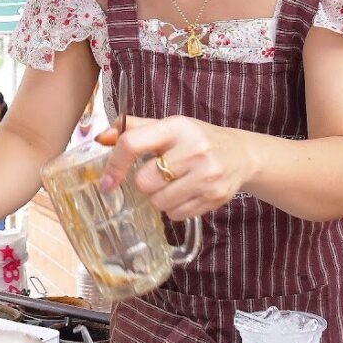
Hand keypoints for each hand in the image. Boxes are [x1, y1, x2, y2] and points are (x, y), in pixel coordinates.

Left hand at [96, 116, 253, 220]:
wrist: (240, 155)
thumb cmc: (198, 139)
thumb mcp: (170, 127)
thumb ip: (135, 130)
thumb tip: (102, 138)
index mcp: (177, 127)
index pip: (133, 144)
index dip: (115, 164)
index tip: (107, 182)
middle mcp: (194, 150)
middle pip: (144, 181)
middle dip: (145, 182)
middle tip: (159, 174)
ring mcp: (207, 176)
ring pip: (158, 202)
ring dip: (159, 197)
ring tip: (174, 184)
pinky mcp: (214, 197)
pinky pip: (175, 215)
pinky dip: (174, 208)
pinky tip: (186, 193)